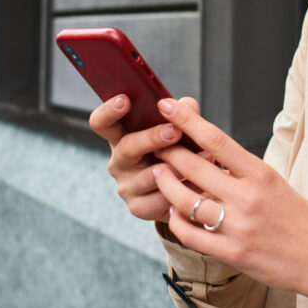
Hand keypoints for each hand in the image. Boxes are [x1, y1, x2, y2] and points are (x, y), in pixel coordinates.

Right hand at [88, 95, 201, 221]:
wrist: (184, 188)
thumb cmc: (178, 150)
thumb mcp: (179, 129)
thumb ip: (182, 113)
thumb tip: (185, 105)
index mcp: (122, 136)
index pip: (102, 123)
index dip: (109, 111)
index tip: (124, 99)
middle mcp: (119, 162)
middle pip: (127, 147)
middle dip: (152, 137)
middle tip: (175, 131)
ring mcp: (126, 186)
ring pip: (149, 176)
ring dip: (178, 165)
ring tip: (204, 156)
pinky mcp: (139, 208)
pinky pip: (162, 198)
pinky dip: (185, 188)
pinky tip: (202, 182)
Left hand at [150, 98, 307, 307]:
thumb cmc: (301, 217)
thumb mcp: (276, 183)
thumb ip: (243, 171)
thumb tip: (209, 154)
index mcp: (261, 174)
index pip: (217, 140)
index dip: (187, 120)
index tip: (168, 105)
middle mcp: (247, 198)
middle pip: (195, 167)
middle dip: (168, 152)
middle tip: (153, 142)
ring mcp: (237, 227)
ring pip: (185, 201)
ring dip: (166, 184)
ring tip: (158, 174)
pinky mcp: (230, 253)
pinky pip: (190, 234)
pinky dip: (175, 220)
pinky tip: (172, 212)